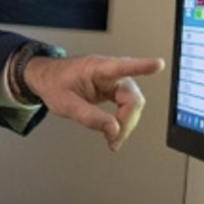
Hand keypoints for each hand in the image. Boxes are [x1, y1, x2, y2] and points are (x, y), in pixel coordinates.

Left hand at [22, 54, 165, 150]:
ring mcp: (113, 81)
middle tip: (114, 139)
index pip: (122, 66)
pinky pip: (126, 106)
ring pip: (133, 103)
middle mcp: (109, 72)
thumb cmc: (54, 84)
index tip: (157, 64)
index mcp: (96, 68)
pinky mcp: (113, 89)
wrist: (46, 78)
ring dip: (126, 123)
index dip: (141, 66)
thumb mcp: (65, 104)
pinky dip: (123, 121)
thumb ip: (89, 117)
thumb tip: (113, 130)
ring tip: (113, 139)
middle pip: (132, 96)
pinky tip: (115, 132)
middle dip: (127, 120)